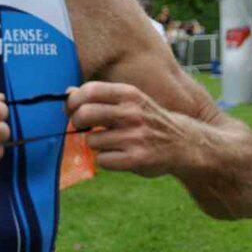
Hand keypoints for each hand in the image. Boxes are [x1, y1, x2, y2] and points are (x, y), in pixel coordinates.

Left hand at [66, 82, 186, 176]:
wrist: (183, 143)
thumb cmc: (146, 120)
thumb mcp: (129, 101)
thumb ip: (100, 96)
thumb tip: (68, 93)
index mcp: (129, 94)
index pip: (89, 91)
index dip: (73, 101)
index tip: (72, 109)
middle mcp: (132, 113)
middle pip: (85, 114)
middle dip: (77, 122)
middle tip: (83, 127)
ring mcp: (135, 136)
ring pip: (91, 140)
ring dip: (94, 144)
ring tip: (109, 142)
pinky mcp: (137, 159)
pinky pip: (102, 160)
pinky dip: (104, 159)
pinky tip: (117, 155)